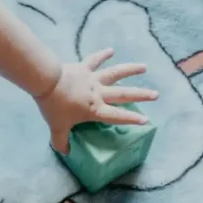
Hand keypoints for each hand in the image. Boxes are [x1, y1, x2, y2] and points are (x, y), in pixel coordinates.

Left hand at [36, 48, 158, 153]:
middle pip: (123, 94)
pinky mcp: (84, 67)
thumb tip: (66, 152)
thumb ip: (61, 141)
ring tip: (144, 67)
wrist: (46, 82)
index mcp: (95, 109)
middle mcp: (99, 93)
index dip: (131, 119)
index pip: (117, 116)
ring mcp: (93, 79)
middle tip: (156, 95)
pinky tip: (111, 50)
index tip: (146, 120)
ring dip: (131, 70)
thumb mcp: (57, 128)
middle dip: (141, 95)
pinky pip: (95, 60)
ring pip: (115, 74)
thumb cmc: (54, 106)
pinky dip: (102, 55)